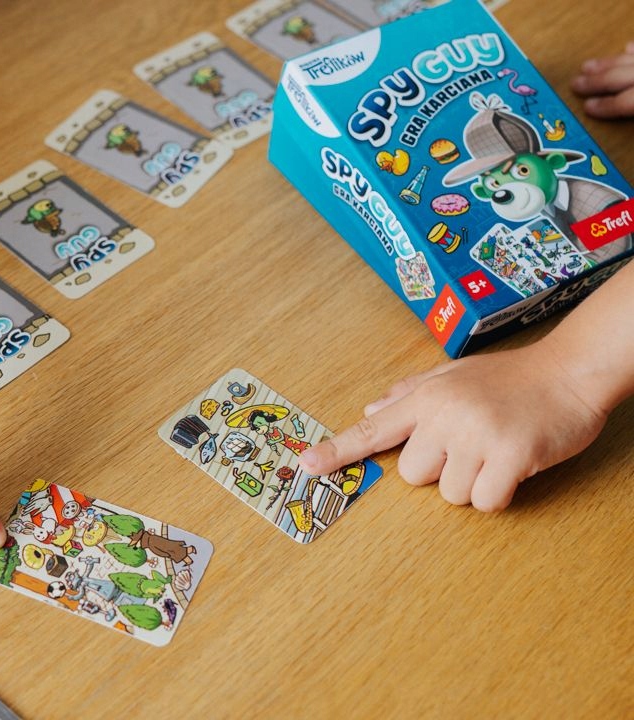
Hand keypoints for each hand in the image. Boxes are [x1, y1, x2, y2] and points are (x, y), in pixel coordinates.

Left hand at [298, 340, 608, 510]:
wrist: (571, 371)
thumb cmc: (511, 376)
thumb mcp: (454, 374)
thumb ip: (410, 393)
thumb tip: (370, 409)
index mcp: (426, 397)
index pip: (372, 429)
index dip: (338, 451)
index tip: (306, 466)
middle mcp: (444, 415)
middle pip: (413, 476)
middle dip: (440, 470)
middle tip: (471, 445)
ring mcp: (476, 435)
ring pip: (449, 494)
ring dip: (472, 483)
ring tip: (495, 450)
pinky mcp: (510, 456)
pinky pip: (485, 501)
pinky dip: (499, 493)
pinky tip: (513, 465)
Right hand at [572, 41, 633, 119]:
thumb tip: (623, 138)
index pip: (622, 103)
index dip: (604, 106)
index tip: (588, 107)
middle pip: (617, 77)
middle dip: (595, 81)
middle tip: (576, 83)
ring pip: (629, 60)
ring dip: (608, 63)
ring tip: (589, 65)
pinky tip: (627, 47)